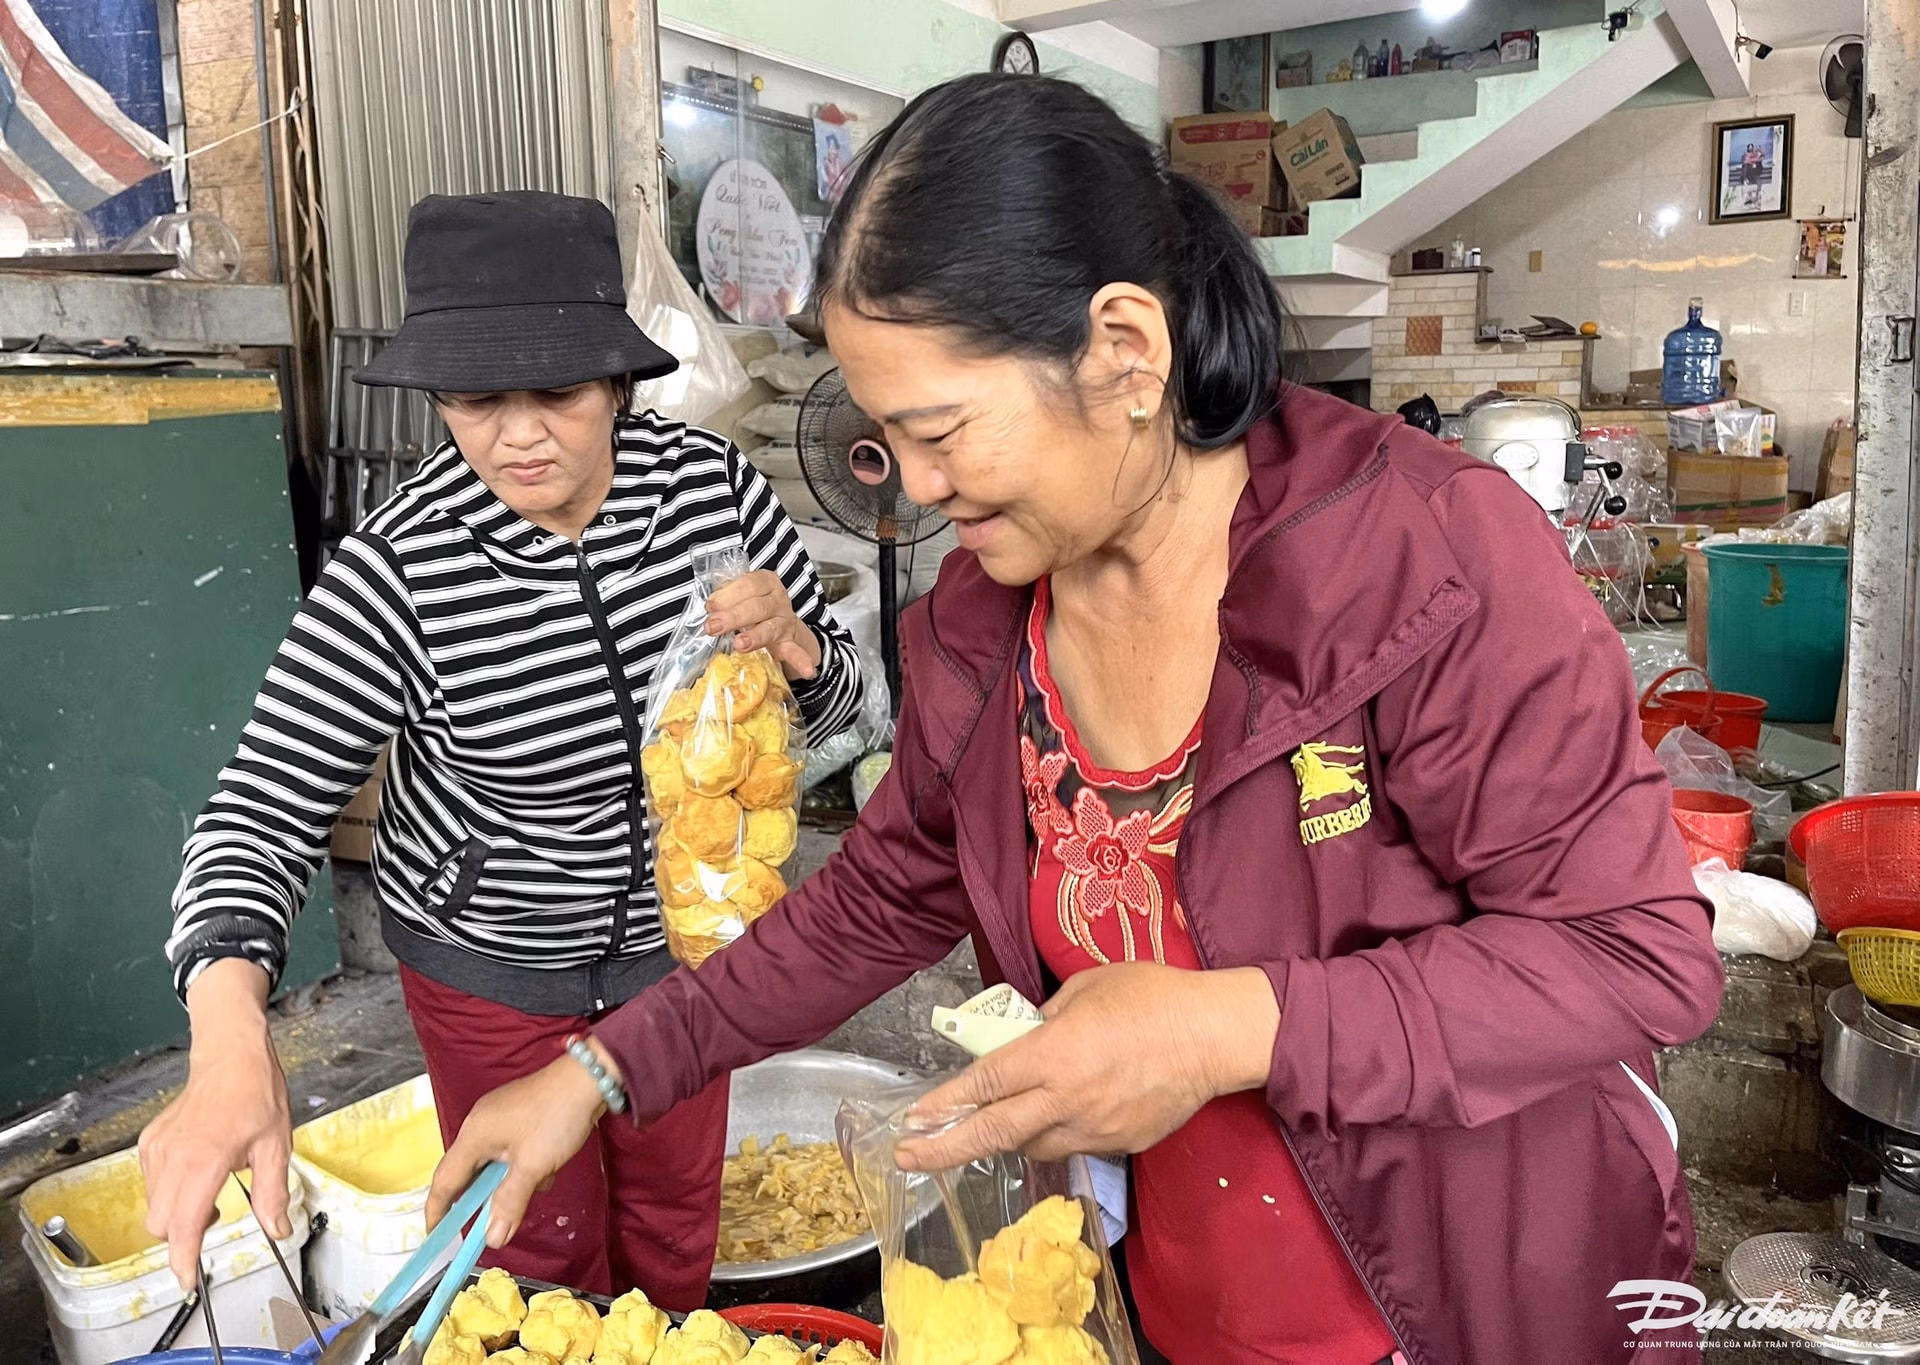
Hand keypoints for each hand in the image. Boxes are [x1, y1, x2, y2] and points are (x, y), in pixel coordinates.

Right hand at [139, 960, 290, 1290]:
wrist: (230, 1056)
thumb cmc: (256, 1094)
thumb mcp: (276, 1145)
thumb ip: (273, 1193)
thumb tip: (277, 1230)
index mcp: (203, 1162)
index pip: (183, 1225)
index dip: (183, 1259)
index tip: (188, 1280)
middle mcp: (171, 1159)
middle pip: (160, 1224)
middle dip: (182, 1234)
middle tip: (215, 1215)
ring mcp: (155, 1149)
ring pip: (154, 1205)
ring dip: (177, 1210)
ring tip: (211, 1185)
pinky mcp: (149, 1142)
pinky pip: (151, 1182)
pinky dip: (169, 1189)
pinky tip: (196, 1168)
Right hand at [428, 1040, 615, 1247]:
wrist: (589, 1079)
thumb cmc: (557, 1117)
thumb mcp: (533, 1166)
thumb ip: (510, 1204)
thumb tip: (493, 1238)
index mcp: (473, 1135)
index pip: (444, 1181)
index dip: (438, 1212)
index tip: (436, 1236)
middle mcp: (479, 1124)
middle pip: (470, 1173)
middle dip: (487, 1196)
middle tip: (498, 1218)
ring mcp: (498, 1117)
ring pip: (495, 1164)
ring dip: (514, 1180)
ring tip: (541, 1178)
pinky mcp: (517, 1115)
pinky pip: (511, 1150)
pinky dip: (525, 1164)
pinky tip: (549, 1166)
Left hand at [705, 571, 820, 680]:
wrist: (779, 620)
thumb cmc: (752, 604)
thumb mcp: (740, 594)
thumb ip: (726, 597)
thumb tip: (710, 607)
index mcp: (765, 582)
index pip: (749, 584)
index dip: (728, 595)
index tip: (711, 605)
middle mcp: (777, 600)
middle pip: (757, 607)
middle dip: (733, 617)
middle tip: (713, 626)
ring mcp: (784, 622)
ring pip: (769, 628)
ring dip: (754, 637)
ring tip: (740, 644)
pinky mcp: (789, 642)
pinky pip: (795, 652)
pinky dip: (801, 661)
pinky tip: (807, 670)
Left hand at [896, 963, 1279, 1171]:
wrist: (1216, 1036)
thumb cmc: (1153, 997)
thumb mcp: (1086, 988)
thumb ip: (1046, 1017)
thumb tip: (1025, 1036)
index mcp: (1052, 1054)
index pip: (984, 1085)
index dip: (943, 1104)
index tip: (912, 1117)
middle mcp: (1065, 1100)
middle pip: (992, 1134)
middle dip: (943, 1149)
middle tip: (908, 1157)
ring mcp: (1093, 1129)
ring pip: (1033, 1145)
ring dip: (1011, 1134)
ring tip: (1007, 1115)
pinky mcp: (1119, 1145)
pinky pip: (1074, 1144)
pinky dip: (1059, 1131)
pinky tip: (1071, 1108)